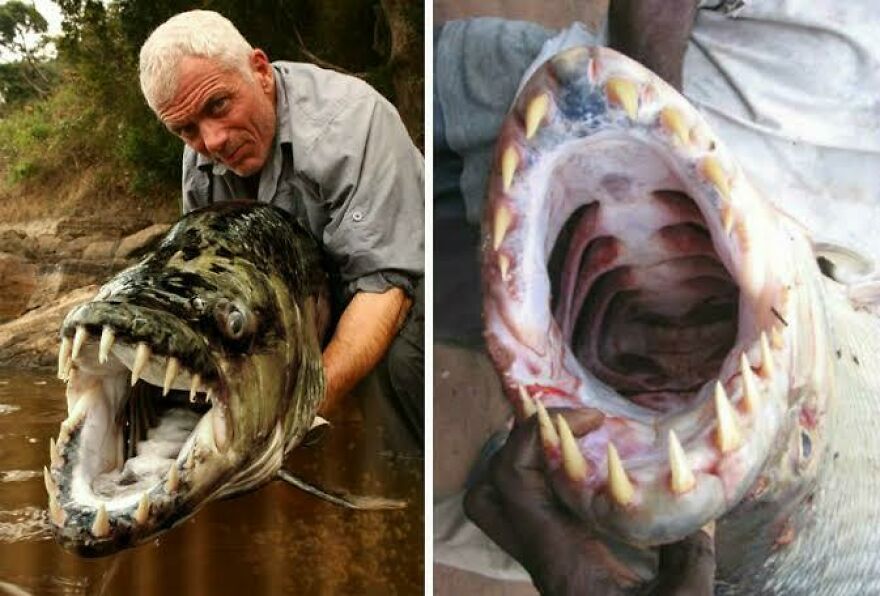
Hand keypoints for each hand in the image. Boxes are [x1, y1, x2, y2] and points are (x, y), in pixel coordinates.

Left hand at [464, 407, 715, 595]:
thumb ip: (690, 555)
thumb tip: (697, 511)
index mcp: (555, 555)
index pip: (513, 479)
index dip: (535, 434)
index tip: (592, 420)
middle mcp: (539, 550)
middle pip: (488, 490)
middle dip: (515, 445)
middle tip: (569, 428)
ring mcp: (544, 552)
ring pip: (501, 500)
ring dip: (527, 461)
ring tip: (575, 438)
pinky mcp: (559, 553)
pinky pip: (532, 507)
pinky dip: (548, 478)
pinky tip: (590, 466)